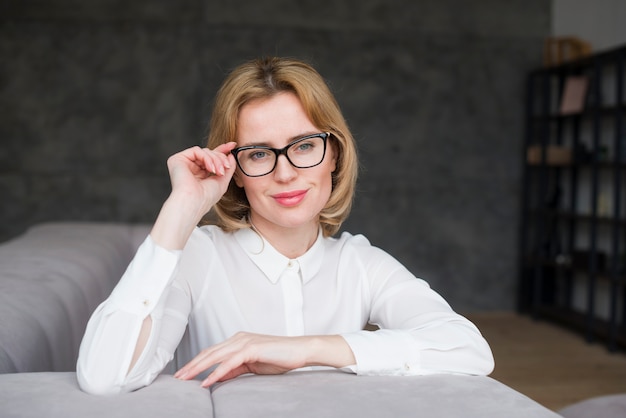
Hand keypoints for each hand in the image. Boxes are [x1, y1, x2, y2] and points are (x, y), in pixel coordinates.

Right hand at [150, 142, 237, 249]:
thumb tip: (231, 155)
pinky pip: (196, 150)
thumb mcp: (222, 181)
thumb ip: (228, 168)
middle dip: (221, 158)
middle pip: (209, 153)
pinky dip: (207, 158)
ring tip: (219, 172)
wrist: (194, 202)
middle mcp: (191, 167)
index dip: (222, 150)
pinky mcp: (177, 159)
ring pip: (205, 151)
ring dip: (216, 160)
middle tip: (225, 168)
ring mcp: (183, 163)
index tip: (233, 145)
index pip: (211, 158)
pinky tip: (210, 168)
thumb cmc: (206, 197)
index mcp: (200, 173)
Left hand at [174, 332, 355, 387]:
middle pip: (209, 352)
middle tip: (177, 378)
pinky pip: (229, 363)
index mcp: (238, 340)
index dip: (196, 363)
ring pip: (215, 356)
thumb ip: (235, 369)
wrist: (301, 351)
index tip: (183, 374)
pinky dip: (216, 372)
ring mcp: (244, 342)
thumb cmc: (280, 358)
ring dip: (198, 368)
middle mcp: (238, 338)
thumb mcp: (253, 366)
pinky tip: (206, 382)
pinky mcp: (251, 348)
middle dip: (191, 365)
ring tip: (185, 379)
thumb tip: (217, 377)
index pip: (211, 352)